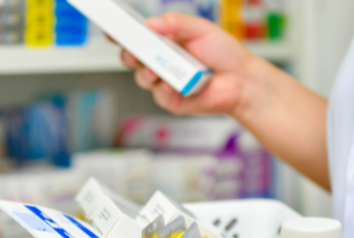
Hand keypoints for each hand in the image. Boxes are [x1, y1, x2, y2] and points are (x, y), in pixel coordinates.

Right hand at [119, 13, 256, 115]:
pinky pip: (158, 94)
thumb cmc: (224, 54)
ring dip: (146, 72)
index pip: (137, 37)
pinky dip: (164, 88)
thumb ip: (176, 23)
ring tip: (157, 68)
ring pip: (141, 77)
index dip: (121, 34)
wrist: (242, 80)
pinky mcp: (170, 99)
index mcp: (165, 42)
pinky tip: (174, 84)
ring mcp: (164, 81)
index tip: (111, 29)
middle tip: (133, 50)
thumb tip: (151, 23)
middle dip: (128, 54)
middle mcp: (161, 61)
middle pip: (131, 58)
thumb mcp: (201, 29)